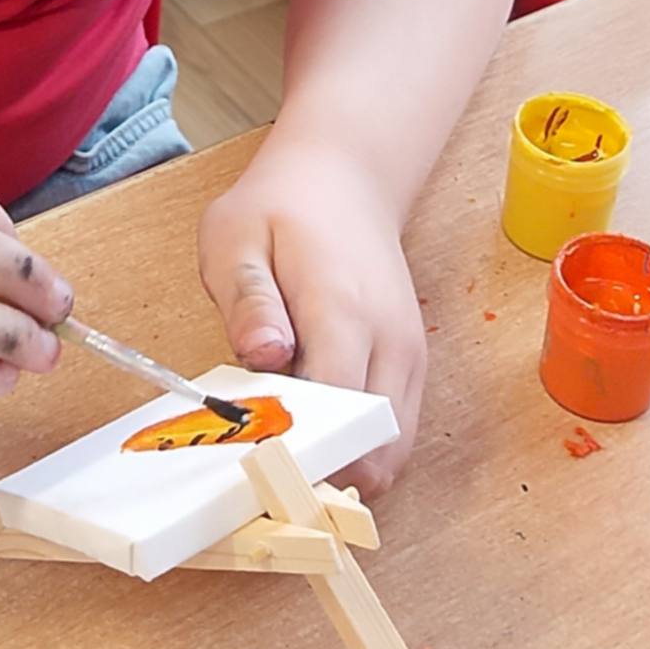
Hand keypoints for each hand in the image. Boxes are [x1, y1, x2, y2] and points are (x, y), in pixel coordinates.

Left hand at [196, 138, 426, 497]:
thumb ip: (249, 301)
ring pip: (391, 453)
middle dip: (318, 470)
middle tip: (260, 464)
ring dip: (340, 463)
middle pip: (373, 448)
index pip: (338, 410)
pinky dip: (358, 448)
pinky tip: (312, 427)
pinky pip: (395, 434)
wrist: (343, 178)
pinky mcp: (413, 366)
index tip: (250, 460)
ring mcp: (410, 357)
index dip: (296, 447)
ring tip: (283, 445)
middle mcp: (392, 342)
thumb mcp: (236, 238)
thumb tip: (264, 358)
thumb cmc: (281, 208)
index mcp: (344, 309)